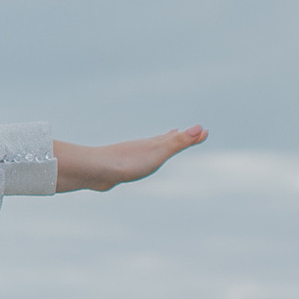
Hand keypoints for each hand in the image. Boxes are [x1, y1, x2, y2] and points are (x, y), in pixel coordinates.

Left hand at [54, 125, 206, 192]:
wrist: (95, 170)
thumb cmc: (129, 162)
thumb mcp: (159, 152)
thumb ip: (179, 142)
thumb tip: (201, 128)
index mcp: (154, 144)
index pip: (176, 137)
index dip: (190, 136)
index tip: (203, 132)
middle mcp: (142, 147)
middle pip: (161, 141)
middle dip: (172, 138)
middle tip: (179, 132)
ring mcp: (130, 157)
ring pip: (147, 151)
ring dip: (156, 147)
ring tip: (160, 145)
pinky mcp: (120, 168)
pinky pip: (135, 162)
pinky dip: (142, 160)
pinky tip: (136, 163)